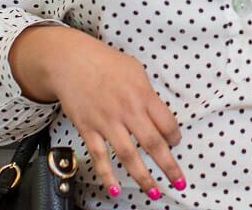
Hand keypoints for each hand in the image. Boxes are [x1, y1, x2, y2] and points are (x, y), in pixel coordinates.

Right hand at [10, 26, 186, 199]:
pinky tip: (115, 188)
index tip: (176, 143)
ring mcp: (107, 122)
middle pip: (153, 143)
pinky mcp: (88, 129)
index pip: (167, 123)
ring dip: (143, 177)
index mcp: (143, 95)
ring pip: (128, 155)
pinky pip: (99, 157)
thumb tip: (158, 113)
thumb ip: (148, 94)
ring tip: (155, 191)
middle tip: (179, 181)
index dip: (175, 137)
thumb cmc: (105, 62)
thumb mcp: (136, 70)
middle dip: (169, 166)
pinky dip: (107, 175)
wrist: (71, 61)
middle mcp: (127, 111)